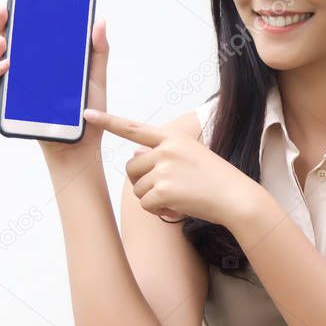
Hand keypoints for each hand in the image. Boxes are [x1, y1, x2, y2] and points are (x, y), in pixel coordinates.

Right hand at [0, 5, 109, 159]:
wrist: (82, 144)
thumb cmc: (89, 112)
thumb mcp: (96, 77)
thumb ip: (98, 51)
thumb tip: (100, 21)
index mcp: (44, 59)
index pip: (26, 33)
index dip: (16, 16)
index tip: (15, 0)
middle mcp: (26, 70)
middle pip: (6, 43)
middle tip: (3, 11)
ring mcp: (18, 86)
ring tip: (3, 43)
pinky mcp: (13, 103)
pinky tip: (5, 67)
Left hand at [82, 108, 267, 228]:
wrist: (237, 198)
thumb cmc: (216, 179)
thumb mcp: (190, 157)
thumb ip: (160, 155)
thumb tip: (134, 157)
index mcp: (172, 137)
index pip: (134, 129)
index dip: (108, 121)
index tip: (87, 113)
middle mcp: (165, 149)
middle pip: (131, 169)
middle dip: (143, 184)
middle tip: (166, 192)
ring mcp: (164, 168)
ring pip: (137, 189)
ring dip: (152, 200)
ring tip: (178, 200)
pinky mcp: (164, 189)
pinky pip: (146, 205)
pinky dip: (159, 212)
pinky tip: (178, 210)